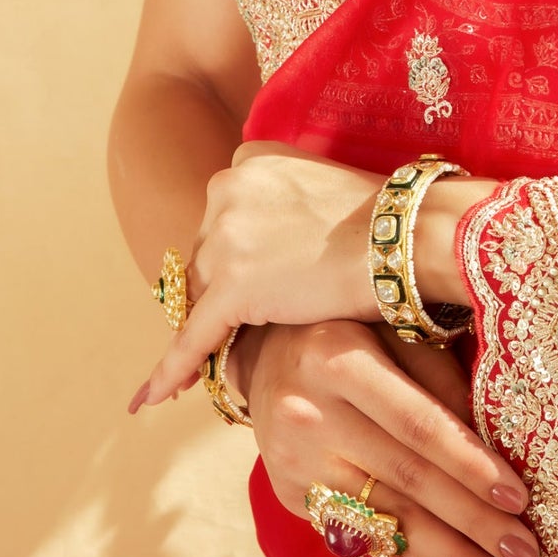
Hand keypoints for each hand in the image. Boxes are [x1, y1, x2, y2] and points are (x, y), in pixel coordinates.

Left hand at [133, 140, 384, 407]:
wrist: (404, 236)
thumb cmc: (380, 217)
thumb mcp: (316, 186)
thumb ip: (282, 204)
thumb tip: (270, 244)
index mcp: (247, 159)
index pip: (223, 219)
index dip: (235, 255)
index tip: (247, 277)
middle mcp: (225, 189)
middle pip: (207, 255)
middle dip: (227, 289)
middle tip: (255, 317)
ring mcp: (225, 238)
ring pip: (201, 295)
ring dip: (212, 325)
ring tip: (212, 362)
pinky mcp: (230, 287)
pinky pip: (193, 337)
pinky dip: (172, 370)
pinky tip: (153, 397)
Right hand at [248, 319, 539, 556]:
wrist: (264, 351)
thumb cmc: (349, 332)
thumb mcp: (392, 330)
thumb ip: (440, 377)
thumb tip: (498, 441)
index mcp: (339, 358)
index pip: (415, 423)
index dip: (469, 464)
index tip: (518, 497)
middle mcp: (309, 413)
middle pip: (404, 479)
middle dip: (471, 522)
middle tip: (525, 551)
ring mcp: (295, 462)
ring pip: (384, 519)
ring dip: (447, 556)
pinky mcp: (291, 495)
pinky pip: (360, 532)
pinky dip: (410, 554)